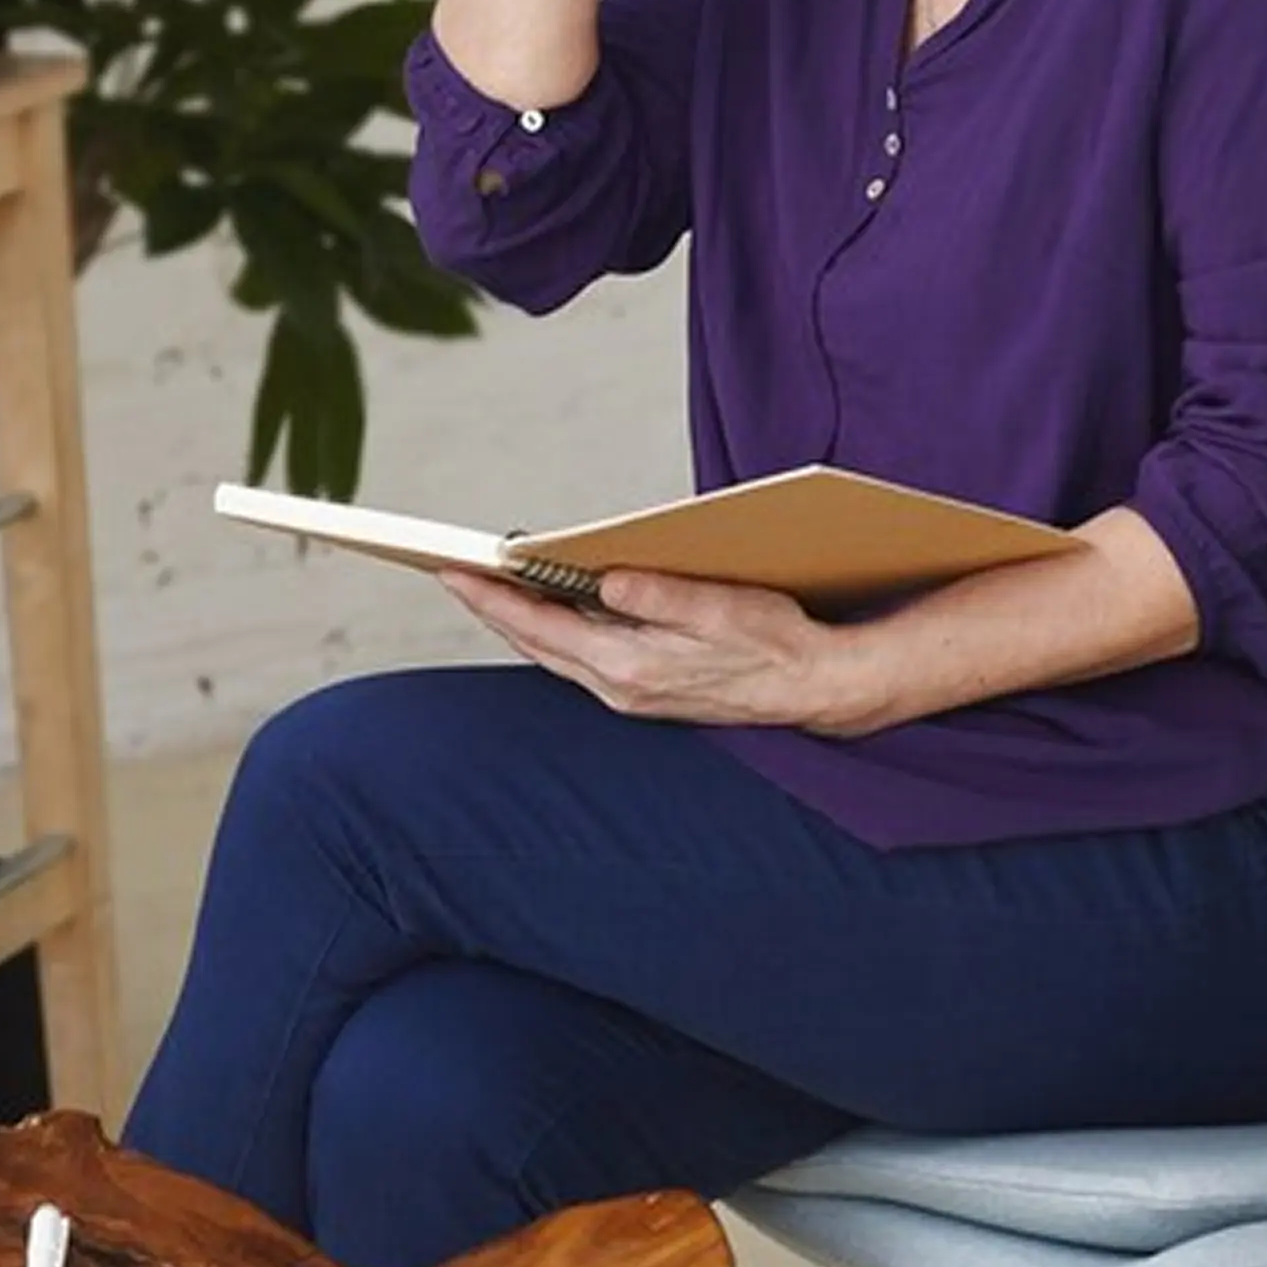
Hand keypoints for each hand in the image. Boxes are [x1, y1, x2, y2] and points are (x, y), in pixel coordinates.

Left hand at [438, 564, 885, 734]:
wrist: (815, 688)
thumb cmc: (775, 642)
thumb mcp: (720, 608)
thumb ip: (658, 597)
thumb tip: (603, 580)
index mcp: (631, 667)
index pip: (541, 628)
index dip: (492, 598)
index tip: (453, 571)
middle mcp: (621, 688)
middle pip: (536, 644)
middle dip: (491, 608)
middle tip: (451, 572)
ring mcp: (631, 695)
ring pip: (554, 655)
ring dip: (519, 622)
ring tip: (486, 586)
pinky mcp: (644, 691)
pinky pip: (579, 660)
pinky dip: (553, 633)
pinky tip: (547, 611)